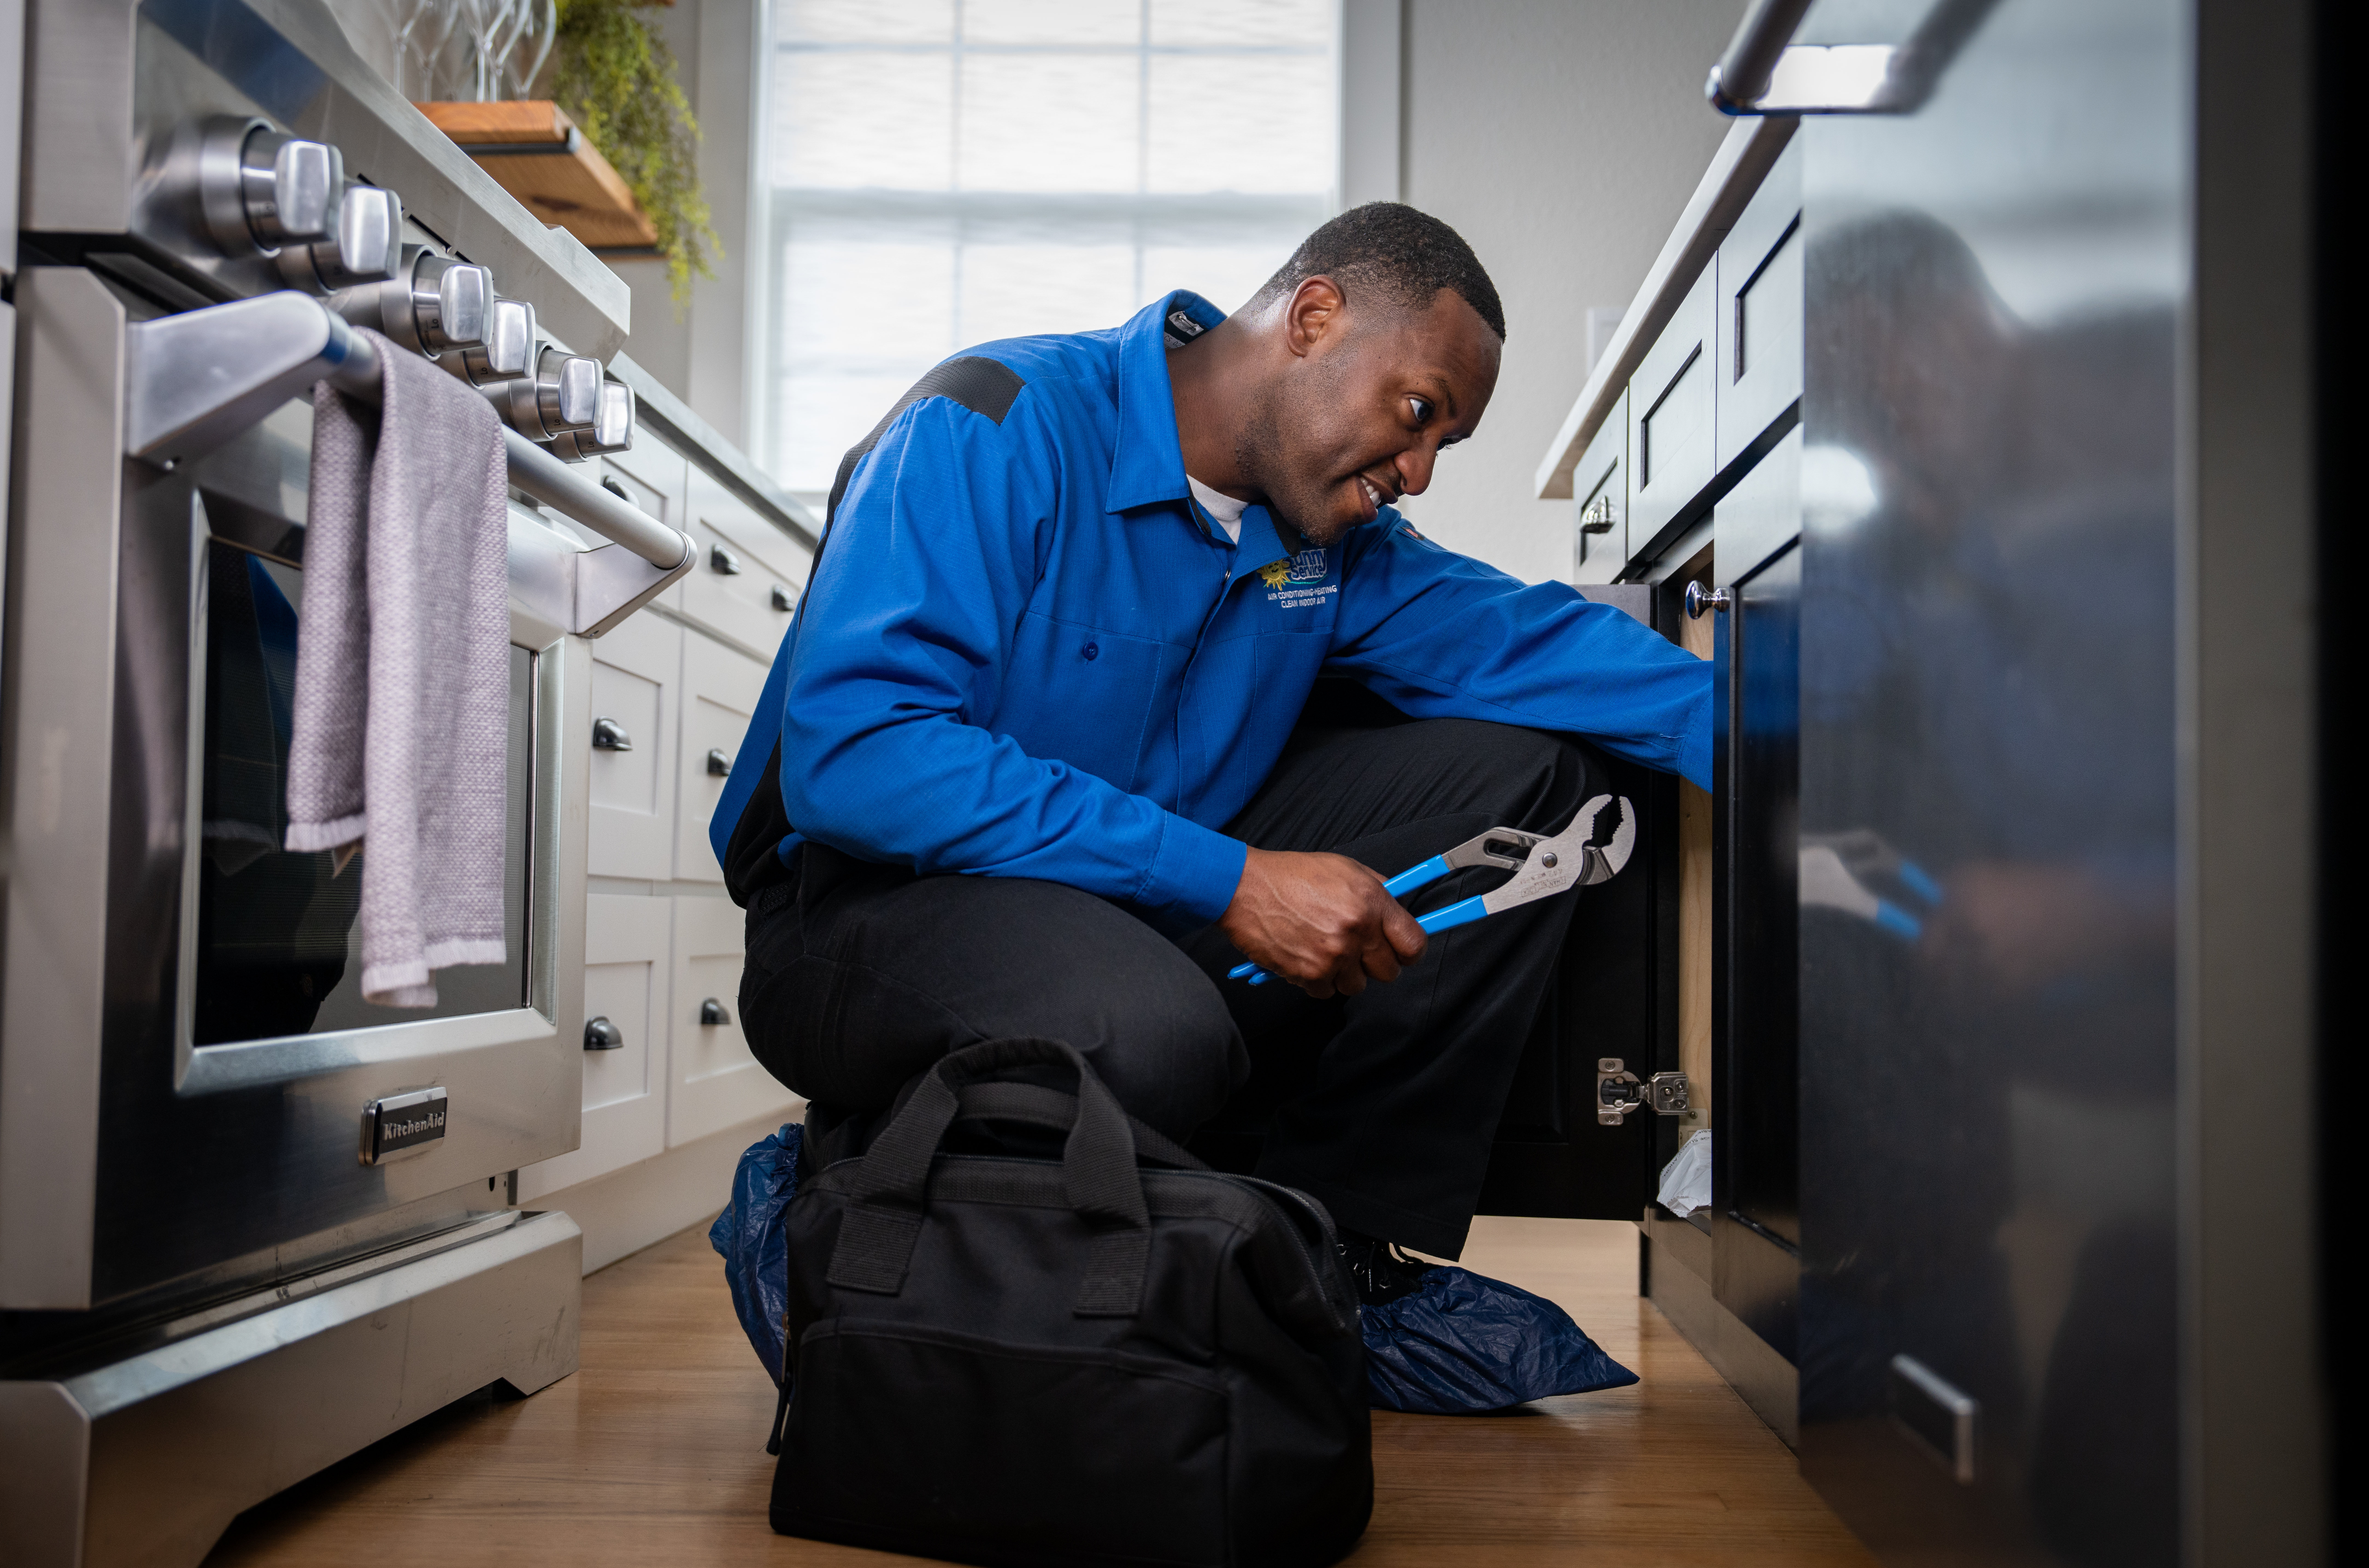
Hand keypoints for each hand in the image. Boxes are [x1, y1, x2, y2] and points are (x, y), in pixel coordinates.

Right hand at [1220, 847, 1427, 997]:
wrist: (1245, 888)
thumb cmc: (1291, 875)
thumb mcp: (1345, 869)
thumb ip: (1378, 890)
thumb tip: (1400, 911)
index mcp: (1371, 903)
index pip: (1413, 944)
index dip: (1410, 952)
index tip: (1403, 952)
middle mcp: (1356, 931)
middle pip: (1388, 972)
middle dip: (1375, 963)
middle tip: (1357, 948)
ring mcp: (1332, 956)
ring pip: (1356, 986)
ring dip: (1344, 973)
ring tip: (1324, 948)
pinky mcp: (1308, 974)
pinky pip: (1326, 993)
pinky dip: (1317, 980)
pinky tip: (1305, 955)